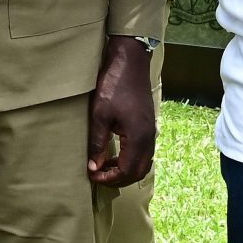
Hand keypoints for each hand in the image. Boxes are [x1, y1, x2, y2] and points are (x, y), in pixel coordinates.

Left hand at [87, 37, 157, 187]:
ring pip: (143, 163)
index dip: (109, 179)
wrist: (130, 62)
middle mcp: (149, 138)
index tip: (91, 177)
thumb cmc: (114, 86)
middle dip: (118, 179)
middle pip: (137, 172)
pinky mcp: (148, 126)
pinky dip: (131, 160)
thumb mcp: (100, 115)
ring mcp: (151, 132)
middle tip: (98, 177)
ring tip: (104, 167)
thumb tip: (94, 167)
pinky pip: (143, 152)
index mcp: (138, 138)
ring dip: (125, 170)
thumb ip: (97, 143)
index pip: (126, 171)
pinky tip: (115, 155)